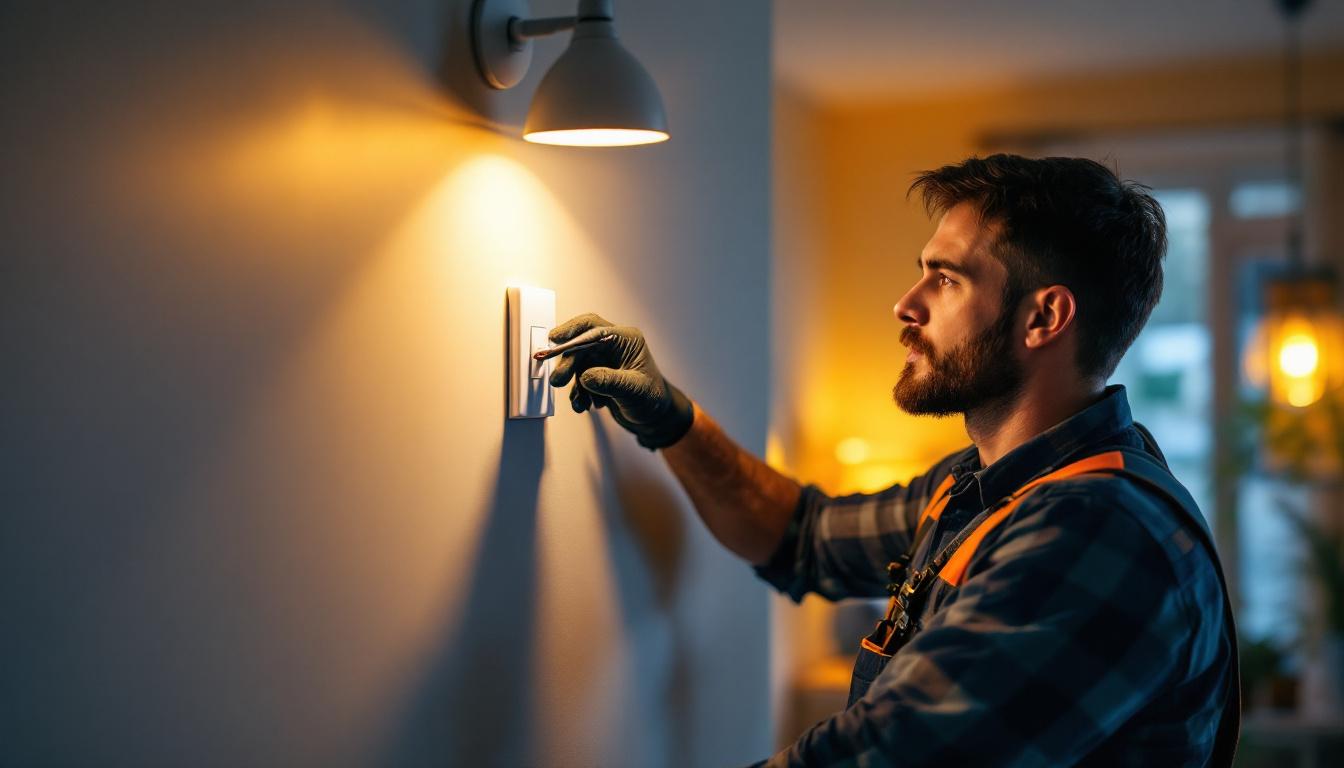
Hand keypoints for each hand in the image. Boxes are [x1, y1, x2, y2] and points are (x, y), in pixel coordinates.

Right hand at [544, 313, 694, 449]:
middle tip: (558, 380)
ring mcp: (604, 360)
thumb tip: (586, 376)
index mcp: (626, 339)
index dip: (571, 331)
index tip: (554, 341)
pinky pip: (578, 379)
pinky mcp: (597, 374)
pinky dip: (578, 393)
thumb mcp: (634, 390)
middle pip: (581, 344)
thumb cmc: (653, 400)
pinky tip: (584, 405)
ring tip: (581, 403)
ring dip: (574, 384)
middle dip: (568, 363)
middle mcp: (613, 346)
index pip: (593, 327)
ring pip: (577, 364)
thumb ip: (610, 382)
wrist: (655, 417)